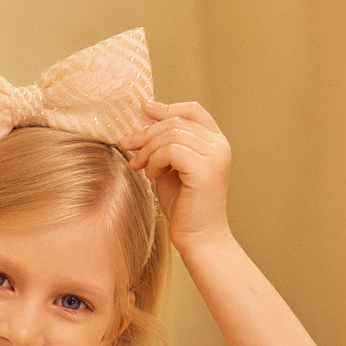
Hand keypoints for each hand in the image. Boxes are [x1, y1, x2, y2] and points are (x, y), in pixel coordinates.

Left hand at [121, 100, 231, 255]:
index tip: (144, 109)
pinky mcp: (205, 168)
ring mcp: (214, 155)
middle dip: (146, 132)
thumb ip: (164, 148)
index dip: (167, 107)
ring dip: (148, 149)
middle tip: (126, 145)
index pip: (192, 111)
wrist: (198, 238)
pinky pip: (171, 150)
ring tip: (139, 167)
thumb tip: (142, 126)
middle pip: (176, 121)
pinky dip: (155, 160)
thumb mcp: (171, 170)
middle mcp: (219, 145)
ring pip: (171, 135)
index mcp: (215, 142)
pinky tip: (151, 175)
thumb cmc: (185, 208)